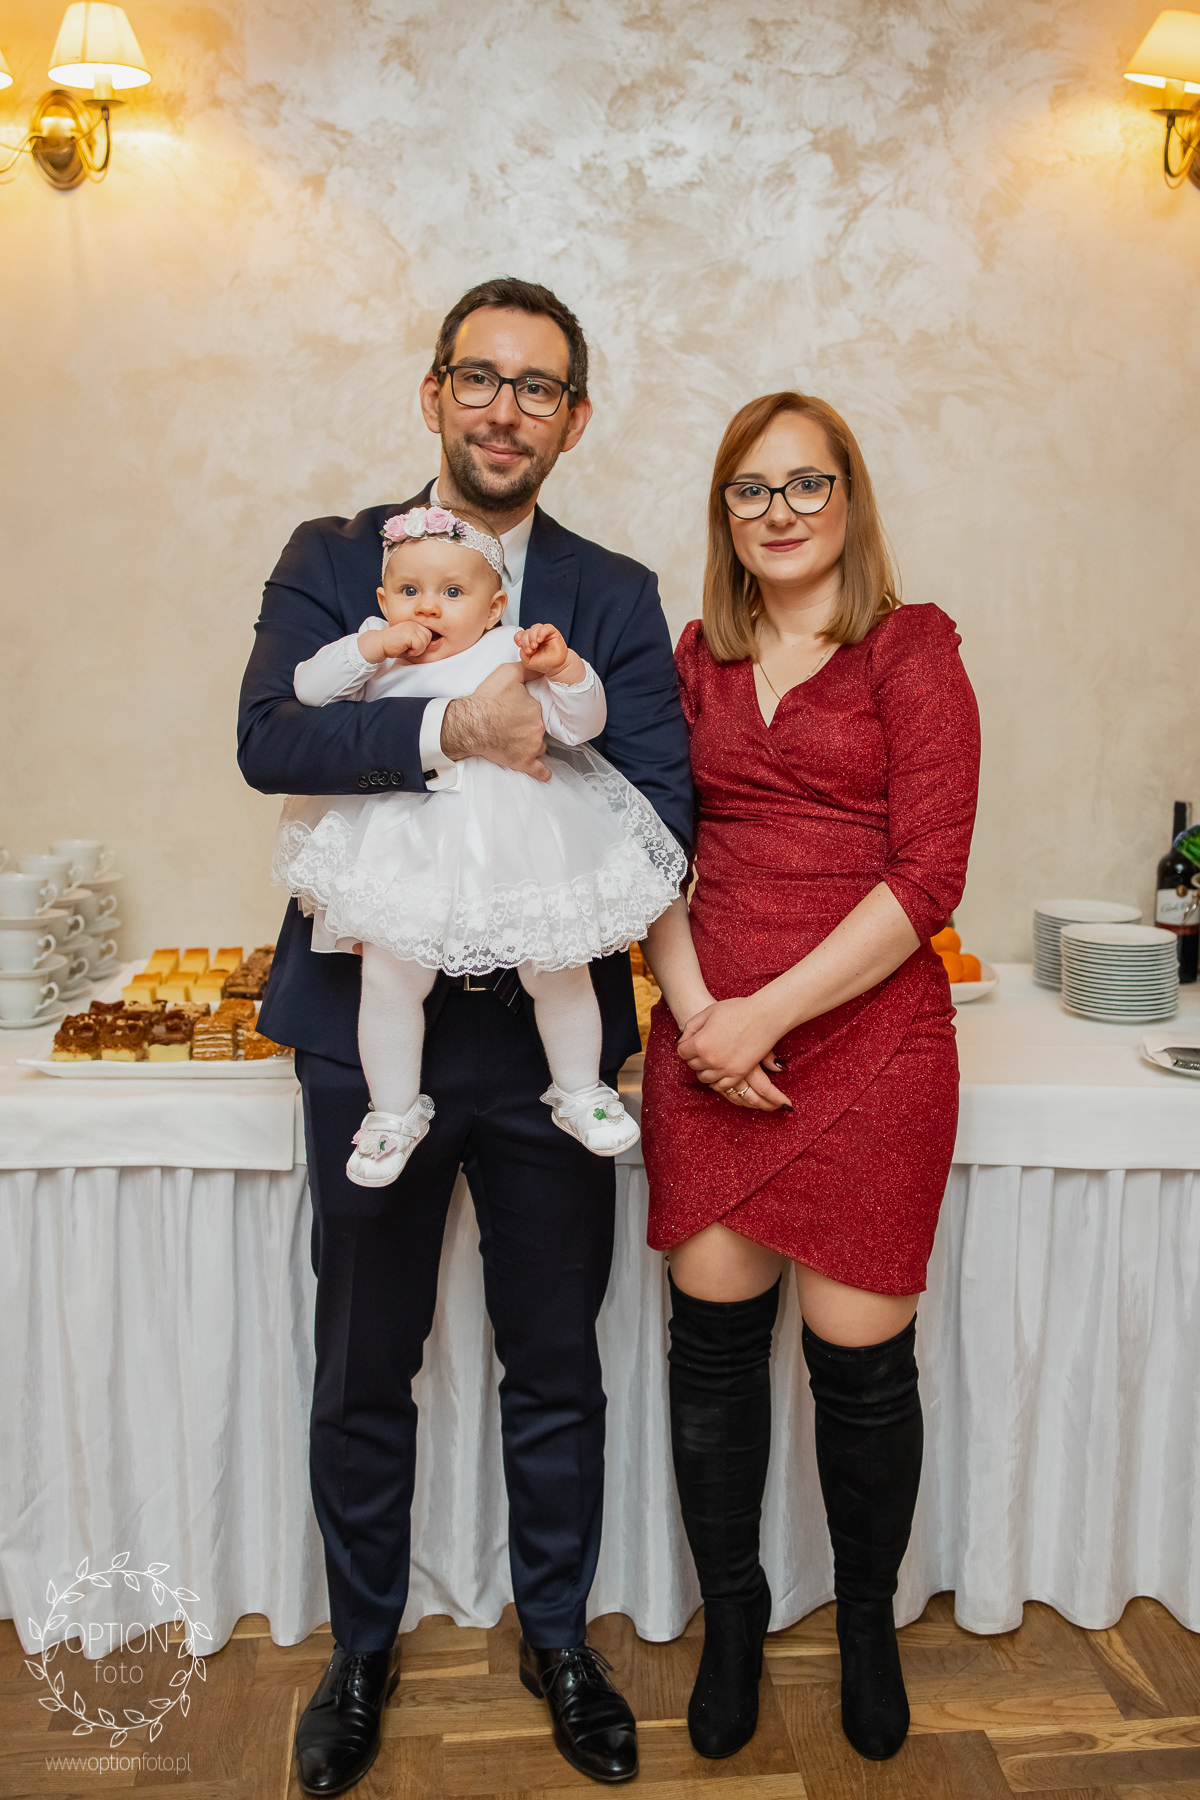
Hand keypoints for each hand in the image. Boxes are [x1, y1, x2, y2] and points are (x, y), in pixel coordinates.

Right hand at [358, 622, 432, 664]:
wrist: (379, 644)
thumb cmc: (394, 645)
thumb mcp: (411, 643)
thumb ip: (423, 642)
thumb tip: (437, 644)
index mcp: (415, 623)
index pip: (429, 634)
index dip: (421, 643)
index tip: (409, 644)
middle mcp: (414, 623)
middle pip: (429, 638)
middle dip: (420, 646)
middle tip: (407, 646)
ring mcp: (412, 627)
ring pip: (425, 643)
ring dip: (416, 649)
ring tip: (405, 647)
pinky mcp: (409, 633)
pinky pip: (420, 646)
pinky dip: (413, 651)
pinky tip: (403, 648)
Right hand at [441, 661, 549, 781]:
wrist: (468, 724)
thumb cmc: (486, 700)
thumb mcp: (507, 673)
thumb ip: (528, 669)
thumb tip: (541, 665)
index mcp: (536, 710)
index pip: (539, 709)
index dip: (528, 708)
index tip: (515, 709)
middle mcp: (538, 729)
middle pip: (539, 727)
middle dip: (529, 726)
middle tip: (511, 723)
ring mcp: (532, 748)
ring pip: (539, 746)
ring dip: (532, 744)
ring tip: (517, 741)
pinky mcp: (523, 762)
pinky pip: (539, 771)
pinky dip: (542, 772)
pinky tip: (545, 773)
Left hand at [515, 622, 582, 682]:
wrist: (556, 667)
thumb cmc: (544, 663)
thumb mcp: (527, 661)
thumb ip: (522, 652)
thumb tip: (523, 644)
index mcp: (529, 641)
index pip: (520, 634)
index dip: (518, 638)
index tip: (520, 645)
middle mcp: (536, 636)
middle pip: (526, 631)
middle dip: (525, 641)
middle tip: (530, 650)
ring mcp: (544, 634)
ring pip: (535, 627)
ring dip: (532, 637)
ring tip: (534, 646)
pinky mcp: (553, 632)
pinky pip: (546, 627)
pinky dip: (541, 632)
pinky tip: (540, 640)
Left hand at [676, 996, 791, 1111]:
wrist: (764, 1016)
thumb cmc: (737, 1010)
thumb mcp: (708, 1012)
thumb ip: (691, 1027)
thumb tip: (681, 1041)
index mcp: (700, 1043)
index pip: (682, 1052)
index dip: (685, 1045)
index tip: (691, 1041)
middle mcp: (710, 1059)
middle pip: (692, 1065)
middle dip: (694, 1057)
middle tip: (702, 1048)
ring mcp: (725, 1069)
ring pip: (704, 1077)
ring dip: (704, 1069)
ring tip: (710, 1059)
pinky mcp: (739, 1074)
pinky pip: (721, 1086)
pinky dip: (716, 1081)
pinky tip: (718, 1072)